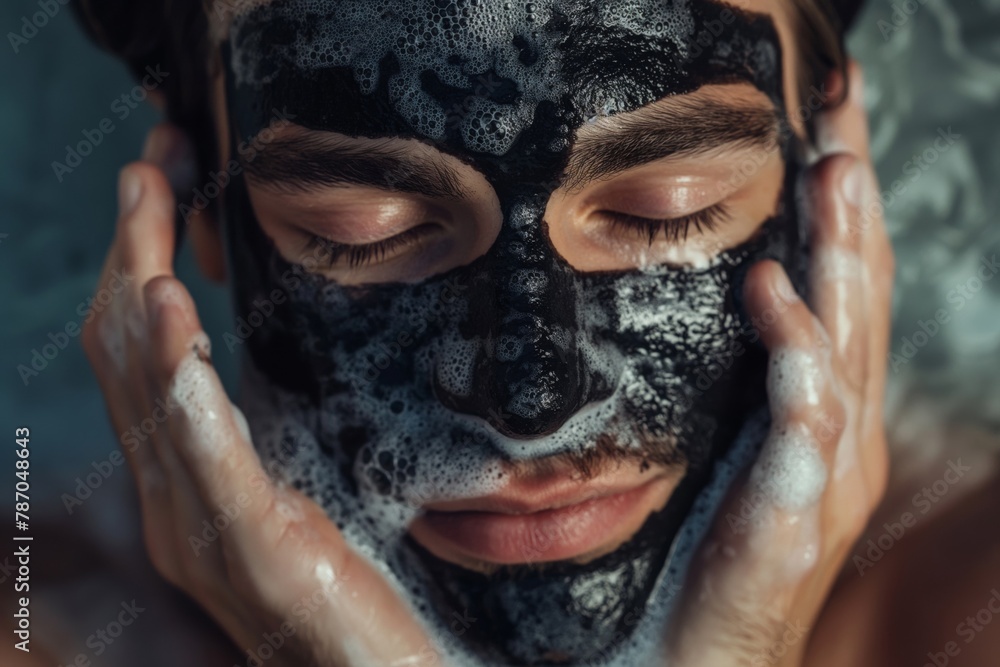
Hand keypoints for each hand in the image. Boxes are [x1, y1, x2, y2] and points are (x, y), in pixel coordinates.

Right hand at [82, 125, 438, 666]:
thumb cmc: (342, 585)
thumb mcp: (298, 481)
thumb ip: (260, 424)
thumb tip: (260, 346)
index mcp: (189, 471)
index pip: (145, 352)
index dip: (142, 258)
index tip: (164, 175)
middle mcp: (173, 493)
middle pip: (128, 355)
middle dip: (136, 245)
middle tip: (154, 157)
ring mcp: (200, 523)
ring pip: (146, 392)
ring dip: (142, 286)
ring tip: (149, 202)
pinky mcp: (248, 544)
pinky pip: (201, 453)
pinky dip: (176, 377)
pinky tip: (174, 312)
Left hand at [665, 62, 892, 665]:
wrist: (709, 655)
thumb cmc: (718, 545)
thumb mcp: (738, 443)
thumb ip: (754, 376)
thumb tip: (738, 284)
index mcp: (828, 410)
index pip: (843, 291)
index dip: (846, 209)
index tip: (832, 121)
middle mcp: (843, 432)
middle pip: (858, 302)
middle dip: (854, 208)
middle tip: (842, 117)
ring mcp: (826, 473)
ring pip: (846, 348)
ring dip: (842, 261)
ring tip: (832, 179)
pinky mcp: (791, 515)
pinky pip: (802, 427)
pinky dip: (796, 359)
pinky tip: (775, 300)